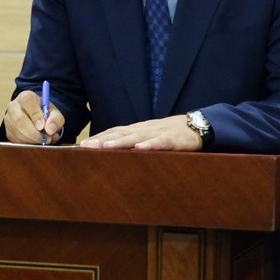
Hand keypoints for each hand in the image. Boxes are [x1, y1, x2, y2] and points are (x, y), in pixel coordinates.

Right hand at [3, 89, 62, 143]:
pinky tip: (36, 141)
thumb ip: (56, 119)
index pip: (27, 101)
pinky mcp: (8, 132)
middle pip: (19, 119)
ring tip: (45, 139)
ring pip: (17, 131)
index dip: (35, 115)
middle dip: (34, 133)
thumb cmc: (45, 113)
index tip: (42, 126)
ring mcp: (8, 119)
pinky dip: (28, 143)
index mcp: (26, 97)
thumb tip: (50, 130)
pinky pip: (16, 140)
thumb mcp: (54, 113)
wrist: (37, 118)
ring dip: (32, 139)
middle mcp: (13, 106)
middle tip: (46, 138)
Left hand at [80, 115, 201, 150]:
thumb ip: (133, 143)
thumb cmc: (170, 134)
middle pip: (121, 133)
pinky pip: (160, 142)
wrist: (197, 126)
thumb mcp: (149, 137)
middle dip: (103, 140)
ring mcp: (158, 133)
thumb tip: (112, 153)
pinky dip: (150, 144)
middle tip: (86, 146)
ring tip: (106, 147)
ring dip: (120, 142)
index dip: (99, 137)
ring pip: (137, 137)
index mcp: (138, 129)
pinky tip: (140, 148)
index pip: (115, 132)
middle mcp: (144, 129)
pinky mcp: (173, 139)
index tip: (82, 145)